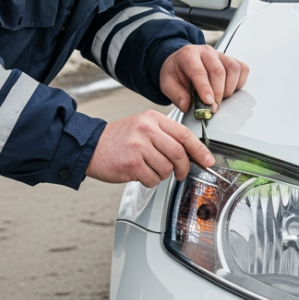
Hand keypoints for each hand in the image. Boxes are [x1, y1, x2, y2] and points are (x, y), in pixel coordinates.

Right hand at [86, 110, 215, 187]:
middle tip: (181, 173)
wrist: (91, 146)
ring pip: (166, 169)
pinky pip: (153, 179)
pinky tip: (140, 174)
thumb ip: (164, 135)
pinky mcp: (132, 163)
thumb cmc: (118, 139)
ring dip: (162, 175)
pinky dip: (150, 181)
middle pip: (179, 153)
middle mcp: (146, 130)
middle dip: (184, 168)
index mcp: (152, 118)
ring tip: (150, 169)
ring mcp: (139, 146)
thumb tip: (191, 153)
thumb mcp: (142, 127)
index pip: (184, 134)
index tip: (208, 160)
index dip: (200, 150)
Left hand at [159, 44, 248, 113]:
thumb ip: (177, 95)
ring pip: (233, 69)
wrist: (180, 61)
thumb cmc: (176, 71)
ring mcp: (220, 54)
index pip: (199, 71)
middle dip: (218, 92)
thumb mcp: (168, 83)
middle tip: (213, 106)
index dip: (205, 88)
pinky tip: (228, 88)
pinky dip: (239, 82)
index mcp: (188, 55)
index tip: (209, 102)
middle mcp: (206, 52)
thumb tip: (187, 106)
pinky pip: (242, 69)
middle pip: (218, 71)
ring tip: (219, 97)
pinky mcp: (230, 59)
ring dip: (229, 88)